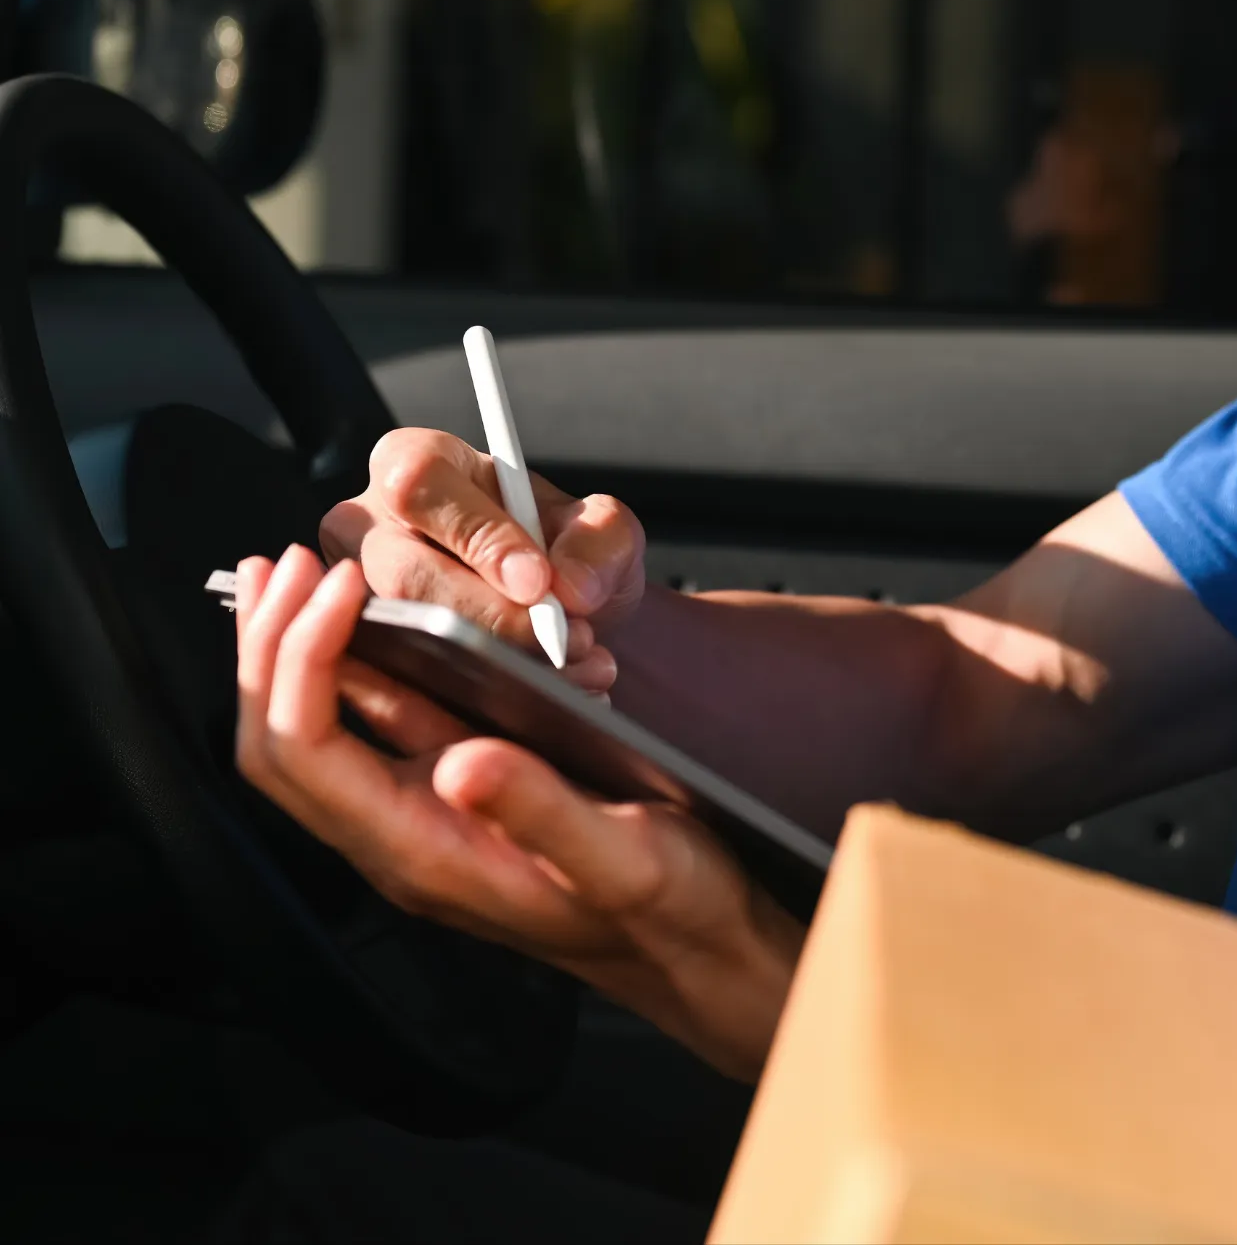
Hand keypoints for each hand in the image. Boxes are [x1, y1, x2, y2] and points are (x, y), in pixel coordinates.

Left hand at [234, 545, 803, 1080]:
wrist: (700, 942)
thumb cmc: (670, 908)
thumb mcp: (627, 858)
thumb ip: (542, 816)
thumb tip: (462, 765)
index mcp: (425, 856)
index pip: (309, 752)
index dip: (303, 658)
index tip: (338, 584)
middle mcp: (404, 837)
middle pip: (284, 741)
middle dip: (267, 647)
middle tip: (286, 563)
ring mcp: (424, 812)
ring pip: (317, 729)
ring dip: (290, 649)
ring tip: (288, 576)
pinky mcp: (454, 791)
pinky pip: (371, 724)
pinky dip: (346, 662)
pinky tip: (357, 618)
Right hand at [320, 429, 645, 695]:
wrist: (551, 609)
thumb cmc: (555, 550)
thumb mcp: (598, 529)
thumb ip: (598, 540)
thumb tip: (570, 586)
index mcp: (413, 463)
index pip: (420, 484)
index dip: (480, 537)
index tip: (539, 582)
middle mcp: (365, 524)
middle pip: (403, 574)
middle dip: (492, 619)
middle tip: (565, 641)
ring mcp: (352, 593)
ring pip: (405, 635)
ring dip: (495, 664)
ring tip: (572, 671)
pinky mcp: (363, 652)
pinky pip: (408, 685)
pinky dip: (482, 701)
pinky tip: (545, 700)